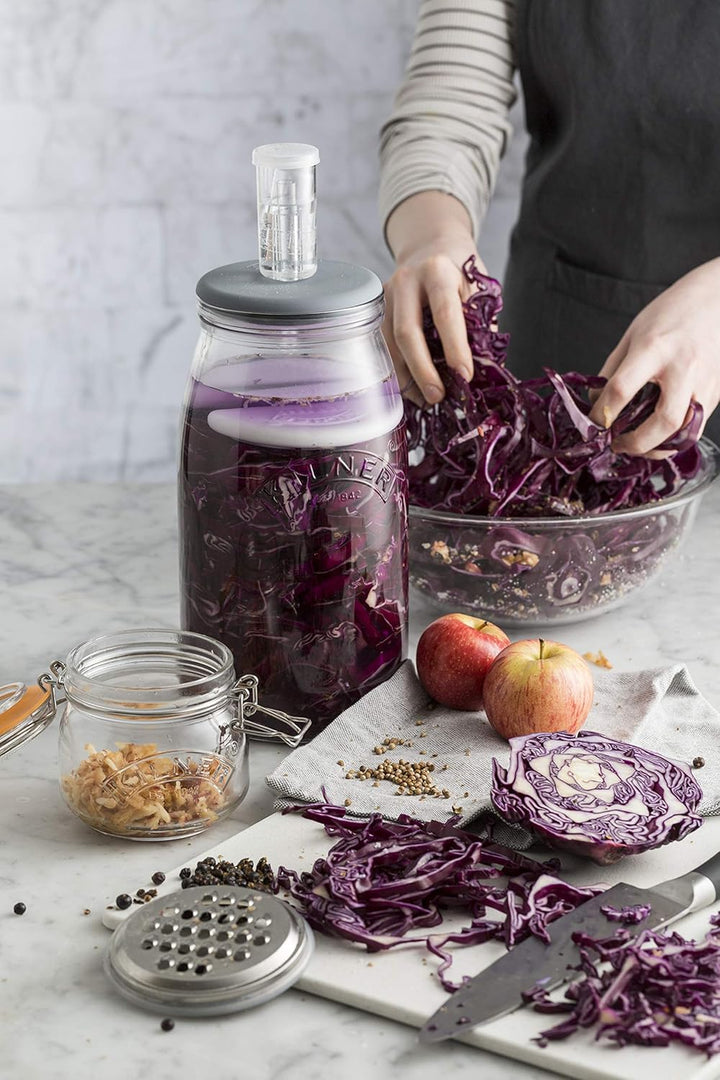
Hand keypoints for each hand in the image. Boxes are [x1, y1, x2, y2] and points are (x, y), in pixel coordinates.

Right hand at [383, 192, 480, 405]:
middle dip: (422, 369)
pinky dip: (397, 371)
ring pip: (389, 344)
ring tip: (426, 399)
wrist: (431, 248)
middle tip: (438, 396)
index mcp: (438, 271)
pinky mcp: (376, 311)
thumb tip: (480, 373)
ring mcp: (386, 296)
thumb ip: (479, 327)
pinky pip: (383, 347)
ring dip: (406, 377)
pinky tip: (412, 388)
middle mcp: (406, 281)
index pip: (445, 312)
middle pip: (407, 332)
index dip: (455, 347)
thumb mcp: (478, 290)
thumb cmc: (460, 274)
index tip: (465, 376)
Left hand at [589, 258, 719, 454]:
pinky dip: (674, 440)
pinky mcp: (715, 393)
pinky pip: (694, 428)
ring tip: (636, 447)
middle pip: (663, 421)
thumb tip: (596, 405)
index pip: (622, 390)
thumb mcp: (633, 334)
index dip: (602, 414)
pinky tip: (657, 438)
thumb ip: (612, 371)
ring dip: (657, 449)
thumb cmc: (671, 313)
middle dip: (635, 443)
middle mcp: (683, 368)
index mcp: (655, 348)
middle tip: (616, 444)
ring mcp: (704, 383)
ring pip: (684, 432)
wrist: (716, 299)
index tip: (592, 424)